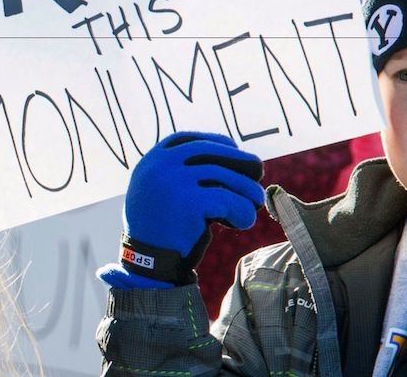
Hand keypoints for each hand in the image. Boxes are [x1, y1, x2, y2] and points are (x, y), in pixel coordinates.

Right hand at [98, 131, 264, 288]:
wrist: (147, 266)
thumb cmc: (162, 231)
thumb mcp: (161, 193)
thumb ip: (182, 174)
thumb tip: (231, 156)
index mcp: (151, 162)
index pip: (186, 139)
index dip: (213, 141)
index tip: (234, 148)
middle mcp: (159, 167)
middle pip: (209, 152)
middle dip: (238, 160)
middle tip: (258, 172)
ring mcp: (173, 182)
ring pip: (223, 176)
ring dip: (246, 189)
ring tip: (255, 202)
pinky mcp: (189, 202)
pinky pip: (227, 200)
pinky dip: (242, 210)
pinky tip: (245, 221)